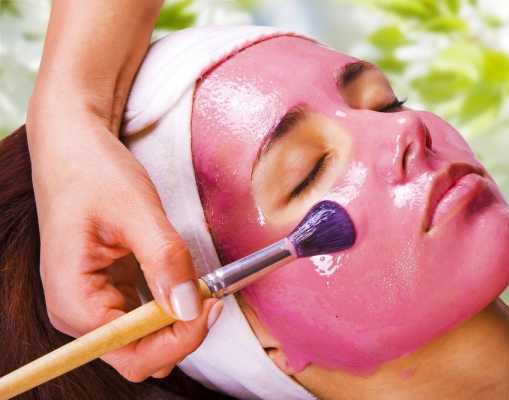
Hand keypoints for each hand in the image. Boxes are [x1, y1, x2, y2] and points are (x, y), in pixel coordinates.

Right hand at [26, 111, 222, 380]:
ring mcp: (93, 304)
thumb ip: (165, 261)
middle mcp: (79, 313)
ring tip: (202, 286)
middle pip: (141, 355)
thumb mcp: (136, 211)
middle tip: (212, 294)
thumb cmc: (93, 172)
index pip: (133, 353)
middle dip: (182, 333)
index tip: (211, 304)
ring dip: (178, 322)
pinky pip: (145, 318)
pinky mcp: (108, 292)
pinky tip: (185, 283)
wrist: (73, 149)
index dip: (177, 339)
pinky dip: (170, 308)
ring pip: (146, 341)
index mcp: (75, 301)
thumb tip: (190, 308)